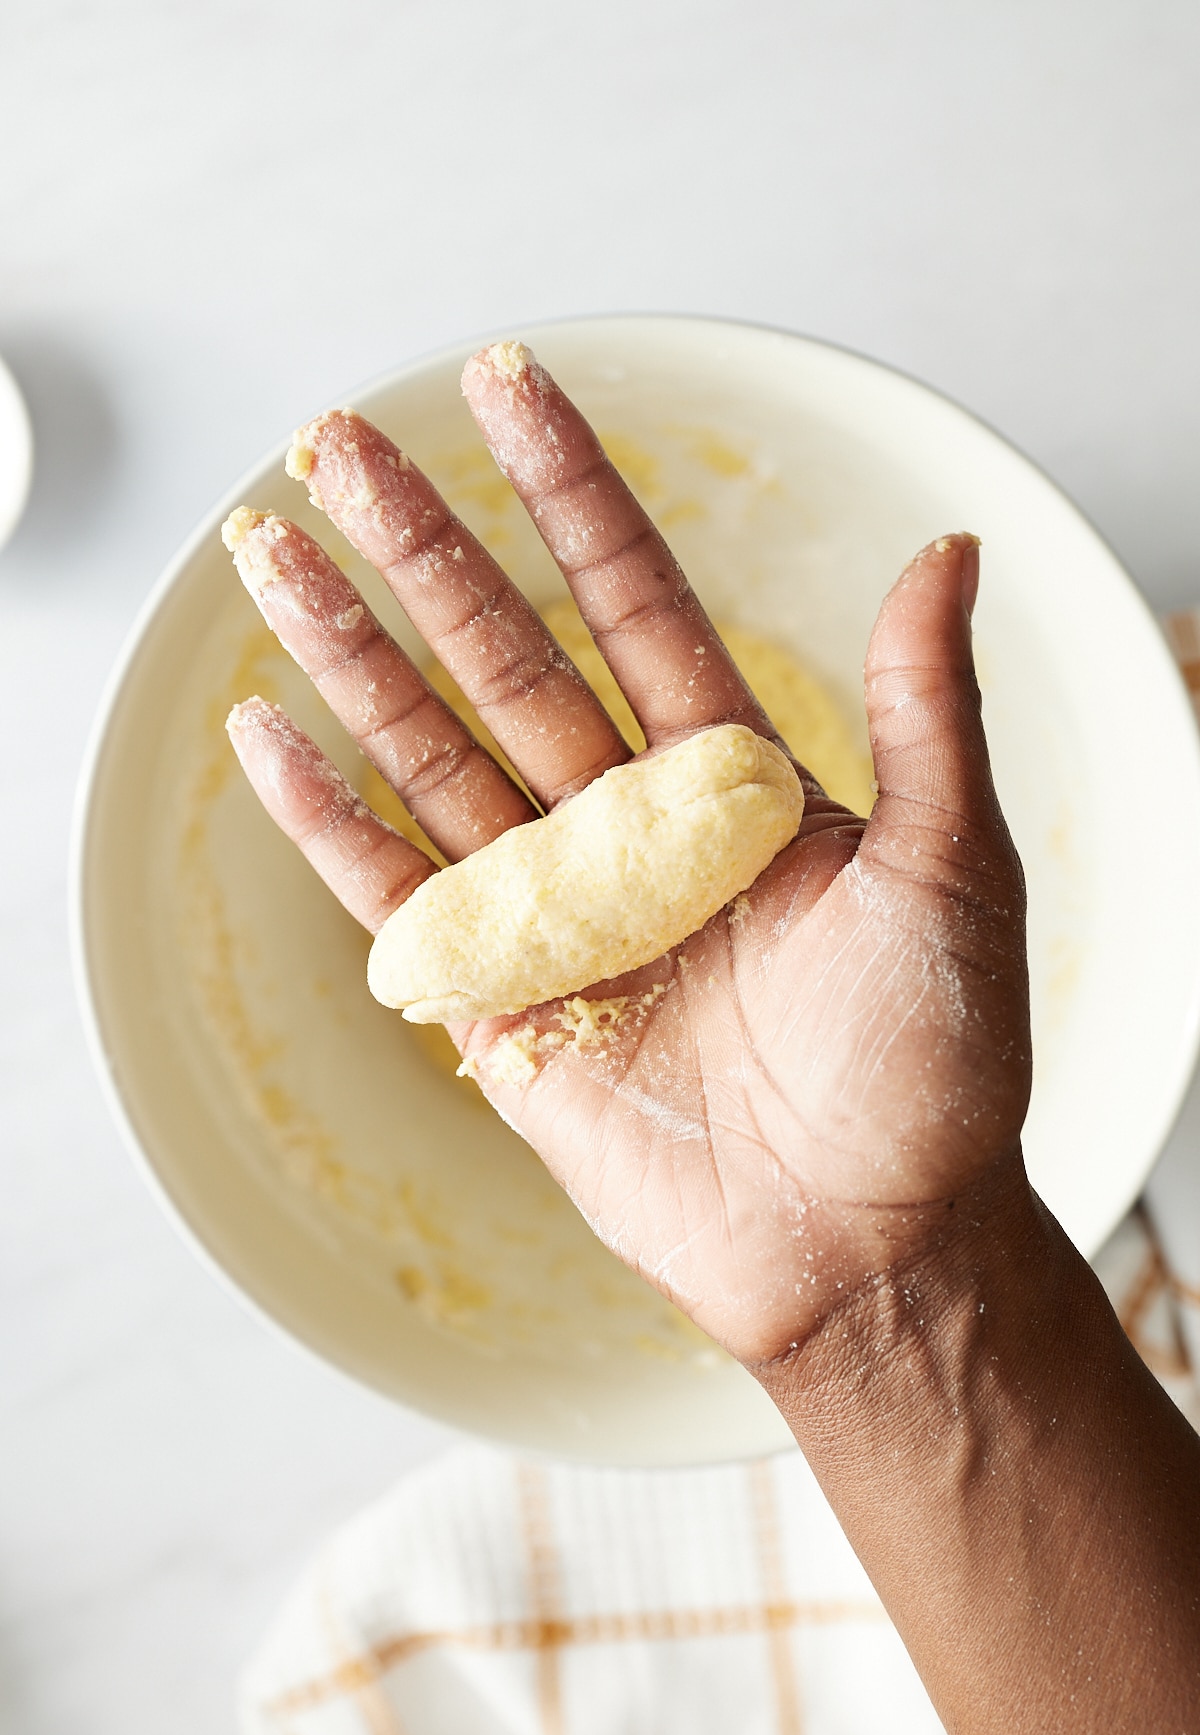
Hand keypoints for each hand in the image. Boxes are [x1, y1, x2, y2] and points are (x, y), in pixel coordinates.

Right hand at [226, 342, 1031, 1367]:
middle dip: (427, 548)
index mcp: (730, 778)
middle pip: (507, 657)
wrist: (872, 1236)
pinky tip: (269, 732)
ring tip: (273, 550)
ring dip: (352, 654)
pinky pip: (401, 894)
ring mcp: (559, 907)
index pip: (632, 602)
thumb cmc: (935, 1062)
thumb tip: (947, 546)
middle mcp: (630, 824)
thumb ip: (928, 712)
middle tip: (341, 440)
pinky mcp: (503, 1001)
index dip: (571, 494)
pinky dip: (330, 822)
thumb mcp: (951, 869)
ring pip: (433, 752)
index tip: (509, 386)